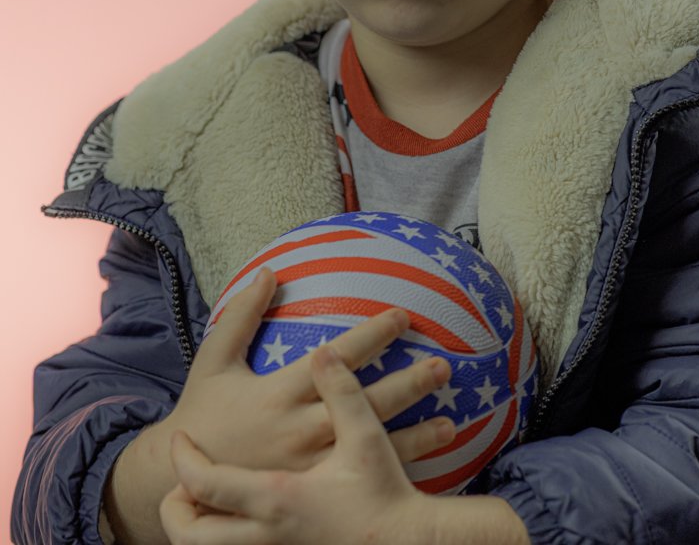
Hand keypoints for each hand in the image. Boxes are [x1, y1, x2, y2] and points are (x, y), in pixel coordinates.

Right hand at [105, 268, 450, 543]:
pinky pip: (357, 480)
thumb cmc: (202, 413)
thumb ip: (242, 314)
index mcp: (280, 393)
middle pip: (363, 405)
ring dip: (413, 437)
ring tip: (451, 422)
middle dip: (406, 385)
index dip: (373, 336)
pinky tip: (426, 466)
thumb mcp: (213, 360)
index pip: (338, 359)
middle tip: (443, 366)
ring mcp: (308, 466)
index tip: (403, 316)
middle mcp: (299, 430)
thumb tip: (270, 270)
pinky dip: (392, 472)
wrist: (182, 481)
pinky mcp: (311, 491)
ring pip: (368, 449)